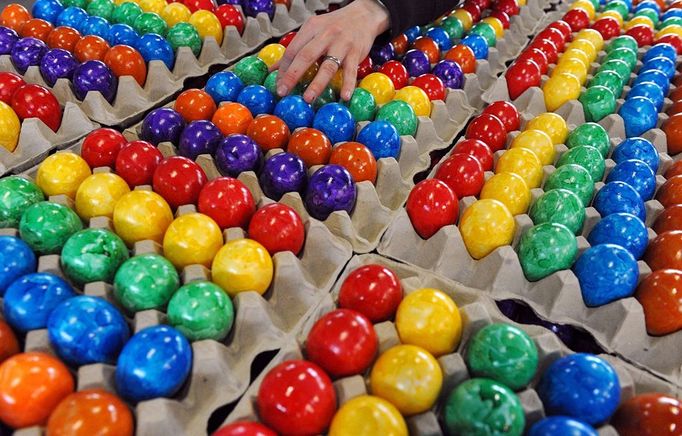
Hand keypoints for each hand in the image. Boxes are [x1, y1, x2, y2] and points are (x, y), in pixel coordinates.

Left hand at [275, 0, 389, 101]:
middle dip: (292, 76)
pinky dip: (348, 85)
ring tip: (308, 98)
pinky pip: (351, 71)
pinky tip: (344, 97)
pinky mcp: (356, 53)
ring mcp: (341, 44)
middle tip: (283, 91)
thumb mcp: (313, 30)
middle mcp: (325, 35)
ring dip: (317, 84)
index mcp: (311, 28)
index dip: (283, 69)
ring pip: (327, 66)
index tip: (278, 84)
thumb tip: (274, 68)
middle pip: (305, 56)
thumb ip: (296, 48)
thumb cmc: (336, 25)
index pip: (293, 50)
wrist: (363, 15)